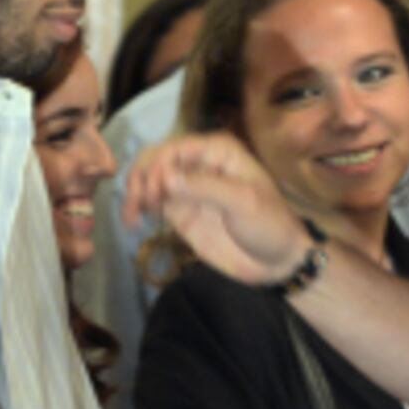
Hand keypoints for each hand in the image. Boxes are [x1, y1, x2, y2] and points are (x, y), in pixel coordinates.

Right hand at [121, 133, 308, 285]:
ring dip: (133, 193)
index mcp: (217, 151)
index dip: (158, 167)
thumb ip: (205, 188)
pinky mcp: (181, 211)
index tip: (155, 194)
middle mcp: (199, 163)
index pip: (174, 148)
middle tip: (137, 207)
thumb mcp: (243, 202)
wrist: (277, 261)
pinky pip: (151, 201)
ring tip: (131, 218)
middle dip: (141, 178)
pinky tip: (134, 221)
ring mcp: (187, 187)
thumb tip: (165, 178)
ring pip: (148, 179)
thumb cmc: (269, 225)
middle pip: (155, 160)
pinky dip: (137, 207)